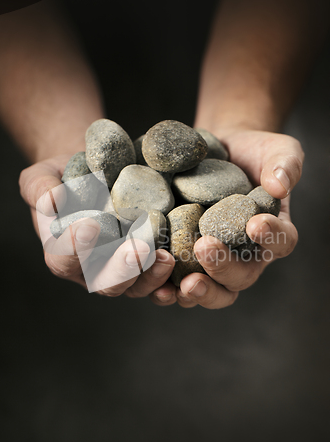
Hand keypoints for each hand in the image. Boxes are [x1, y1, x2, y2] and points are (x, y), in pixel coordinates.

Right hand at [19, 154, 174, 296]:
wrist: (96, 176)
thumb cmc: (65, 177)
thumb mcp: (41, 177)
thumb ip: (39, 189)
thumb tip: (53, 199)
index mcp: (62, 253)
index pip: (63, 258)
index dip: (73, 247)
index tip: (89, 225)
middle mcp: (92, 269)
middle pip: (104, 282)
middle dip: (122, 269)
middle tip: (139, 249)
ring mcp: (121, 271)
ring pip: (135, 287)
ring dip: (151, 276)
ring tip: (166, 257)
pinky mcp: (146, 265)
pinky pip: (158, 281)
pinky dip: (170, 280)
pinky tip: (182, 270)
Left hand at [150, 129, 303, 308]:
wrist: (216, 153)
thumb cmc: (251, 153)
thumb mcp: (276, 150)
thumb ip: (284, 165)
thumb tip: (279, 186)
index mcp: (271, 232)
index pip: (281, 241)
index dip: (271, 237)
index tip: (255, 223)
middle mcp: (244, 255)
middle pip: (241, 277)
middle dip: (223, 268)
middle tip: (205, 248)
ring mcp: (213, 262)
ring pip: (212, 291)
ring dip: (197, 291)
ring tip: (182, 284)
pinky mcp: (183, 260)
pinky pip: (177, 284)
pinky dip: (166, 288)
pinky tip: (155, 285)